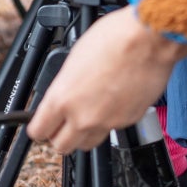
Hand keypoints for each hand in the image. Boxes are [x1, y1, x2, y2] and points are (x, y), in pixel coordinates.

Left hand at [27, 8, 186, 151]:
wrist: (147, 41)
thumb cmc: (114, 39)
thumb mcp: (75, 57)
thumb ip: (66, 84)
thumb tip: (64, 92)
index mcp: (63, 98)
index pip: (39, 130)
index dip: (38, 127)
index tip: (40, 124)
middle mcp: (83, 116)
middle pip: (62, 146)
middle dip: (59, 136)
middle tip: (62, 124)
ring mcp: (107, 122)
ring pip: (87, 145)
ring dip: (82, 135)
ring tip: (86, 116)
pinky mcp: (128, 122)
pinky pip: (111, 131)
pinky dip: (108, 123)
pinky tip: (110, 104)